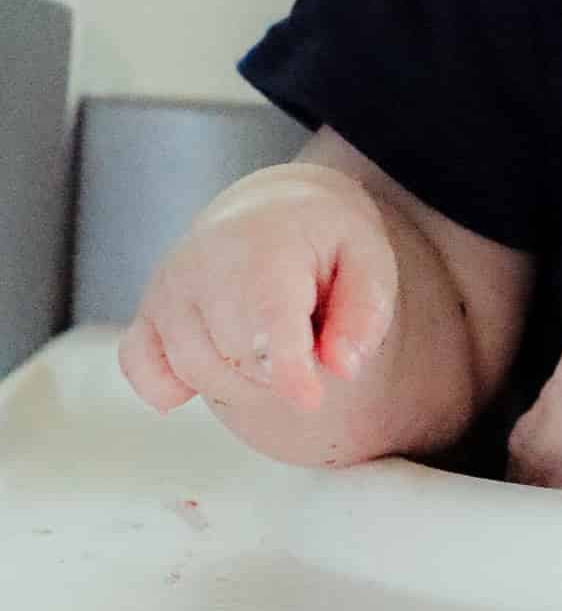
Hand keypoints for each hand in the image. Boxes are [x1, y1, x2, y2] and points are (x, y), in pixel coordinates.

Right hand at [118, 166, 398, 417]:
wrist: (269, 212)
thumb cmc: (323, 243)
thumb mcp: (369, 261)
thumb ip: (365, 314)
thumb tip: (343, 367)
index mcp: (266, 248)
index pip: (268, 316)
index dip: (289, 367)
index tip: (310, 398)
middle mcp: (202, 264)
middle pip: (238, 360)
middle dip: (278, 370)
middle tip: (301, 333)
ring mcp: (165, 289)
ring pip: (196, 373)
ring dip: (240, 379)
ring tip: (267, 335)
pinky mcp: (144, 312)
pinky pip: (143, 371)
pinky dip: (172, 385)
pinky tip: (214, 362)